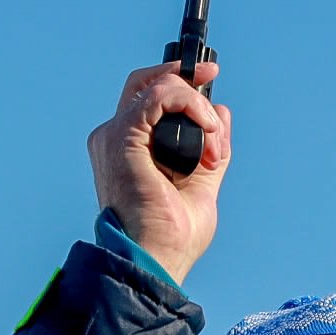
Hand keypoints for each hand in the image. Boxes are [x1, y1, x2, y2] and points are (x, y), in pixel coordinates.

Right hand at [87, 60, 230, 283]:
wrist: (154, 258)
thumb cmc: (171, 235)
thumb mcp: (202, 182)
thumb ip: (211, 147)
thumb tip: (221, 112)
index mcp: (127, 149)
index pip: (147, 99)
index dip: (178, 83)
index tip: (210, 79)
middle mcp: (114, 138)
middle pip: (146, 84)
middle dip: (184, 76)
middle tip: (212, 76)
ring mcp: (115, 136)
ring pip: (159, 87)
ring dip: (198, 109)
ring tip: (214, 148)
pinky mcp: (123, 137)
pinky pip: (159, 96)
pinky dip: (190, 105)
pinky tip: (207, 130)